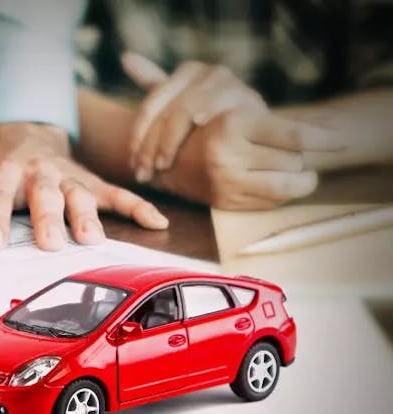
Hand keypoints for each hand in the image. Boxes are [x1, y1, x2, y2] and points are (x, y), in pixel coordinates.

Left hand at [0, 123, 167, 250]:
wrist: (25, 134)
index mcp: (1, 173)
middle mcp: (37, 174)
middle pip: (43, 195)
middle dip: (48, 218)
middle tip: (50, 244)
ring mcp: (66, 178)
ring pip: (81, 195)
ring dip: (88, 216)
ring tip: (93, 241)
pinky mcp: (90, 183)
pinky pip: (117, 193)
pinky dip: (137, 207)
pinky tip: (157, 223)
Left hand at [122, 52, 266, 181]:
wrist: (263, 134)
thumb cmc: (215, 124)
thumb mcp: (183, 106)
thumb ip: (156, 84)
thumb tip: (126, 57)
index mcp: (189, 72)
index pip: (151, 105)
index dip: (138, 137)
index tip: (132, 164)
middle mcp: (210, 73)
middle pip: (166, 110)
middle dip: (150, 146)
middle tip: (142, 172)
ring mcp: (231, 84)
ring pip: (186, 111)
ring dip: (169, 143)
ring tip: (161, 167)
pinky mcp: (249, 101)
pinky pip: (217, 116)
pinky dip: (202, 128)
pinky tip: (189, 146)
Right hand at [154, 108, 344, 208]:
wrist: (169, 159)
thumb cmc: (216, 129)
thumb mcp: (242, 114)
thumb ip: (283, 122)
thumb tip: (330, 128)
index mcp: (232, 124)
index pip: (293, 136)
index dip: (323, 138)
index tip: (342, 140)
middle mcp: (228, 154)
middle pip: (293, 161)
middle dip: (298, 157)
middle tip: (289, 152)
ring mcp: (226, 182)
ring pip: (287, 185)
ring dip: (297, 179)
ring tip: (295, 172)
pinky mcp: (227, 202)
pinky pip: (272, 202)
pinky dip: (281, 193)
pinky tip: (271, 182)